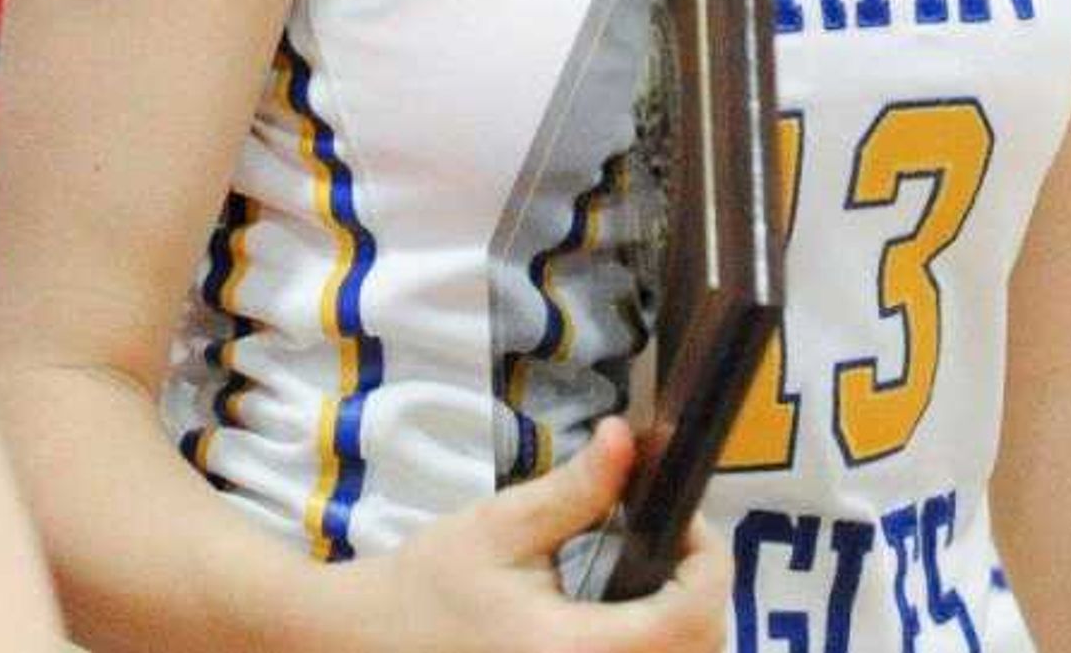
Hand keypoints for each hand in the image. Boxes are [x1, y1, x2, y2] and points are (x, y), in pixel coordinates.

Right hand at [350, 420, 733, 651]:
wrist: (362, 646)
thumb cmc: (426, 588)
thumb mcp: (499, 528)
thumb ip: (575, 491)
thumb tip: (628, 438)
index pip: (691, 620)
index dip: (708, 563)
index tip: (682, 521)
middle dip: (701, 596)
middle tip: (668, 542)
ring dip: (681, 630)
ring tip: (651, 579)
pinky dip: (648, 648)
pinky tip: (622, 620)